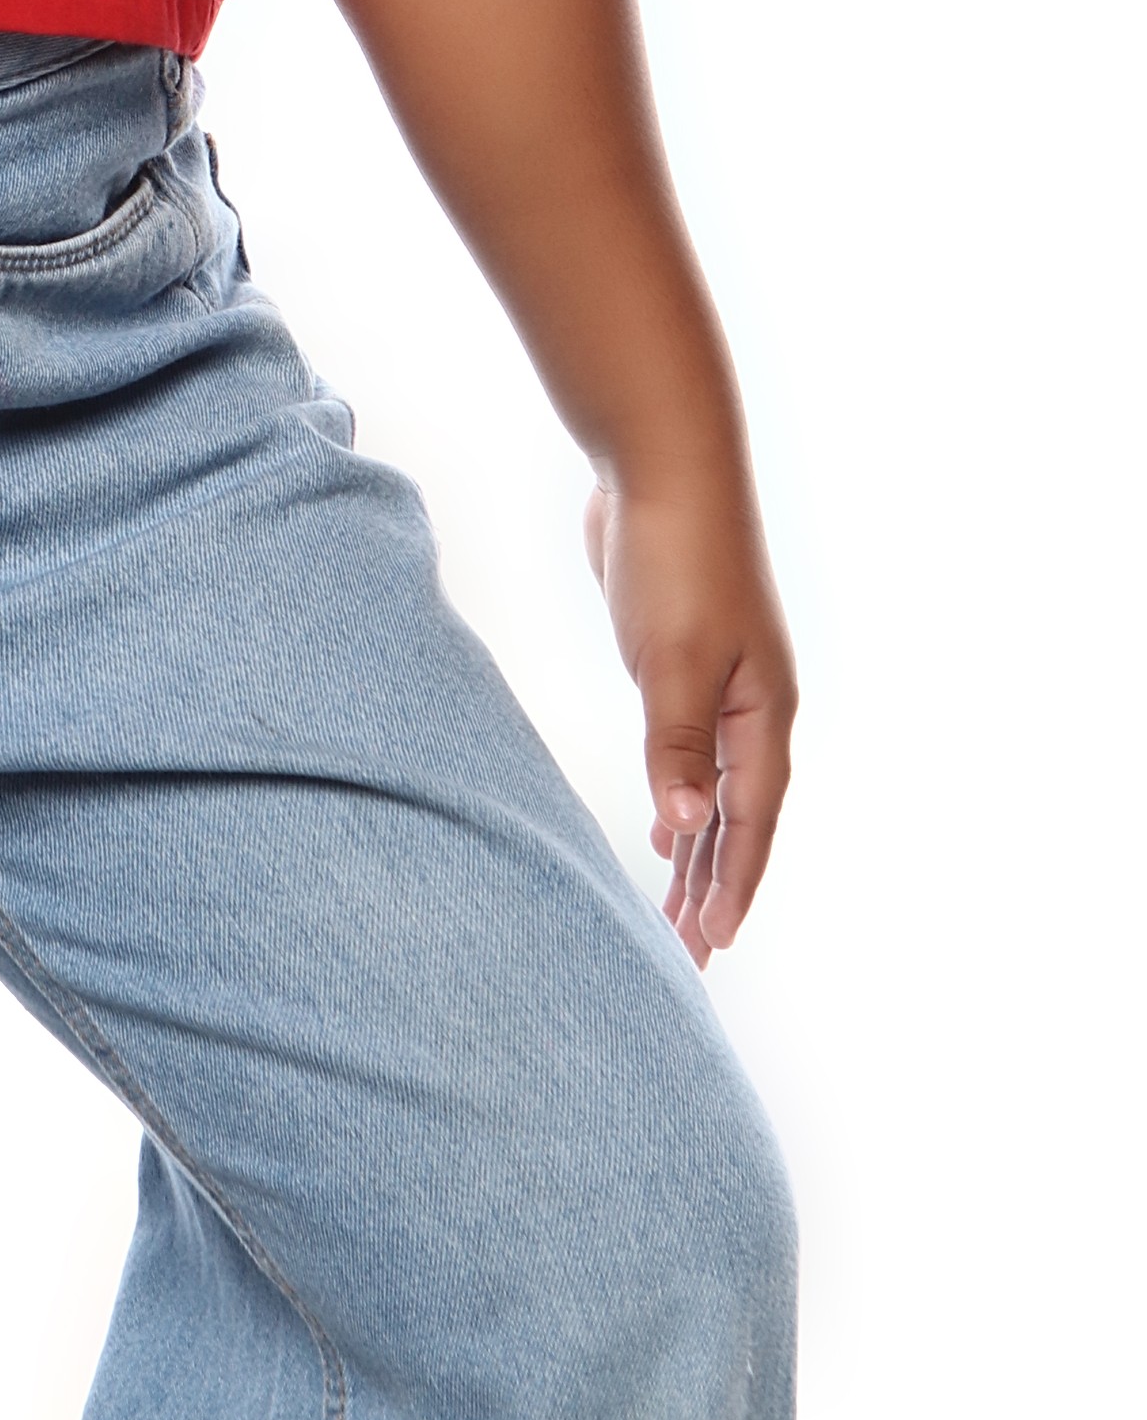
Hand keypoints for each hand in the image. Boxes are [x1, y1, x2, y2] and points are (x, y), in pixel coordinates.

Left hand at [584, 475, 794, 967]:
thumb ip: (677, 746)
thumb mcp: (672, 660)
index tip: (713, 946)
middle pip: (739, 816)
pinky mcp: (683, 659)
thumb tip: (686, 828)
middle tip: (691, 954)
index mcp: (761, 711)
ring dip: (698, 847)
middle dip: (716, 883)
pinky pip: (688, 751)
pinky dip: (682, 795)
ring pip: (713, 787)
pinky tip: (667, 822)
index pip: (753, 820)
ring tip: (677, 908)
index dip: (733, 883)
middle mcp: (751, 705)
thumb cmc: (674, 559)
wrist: (659, 466)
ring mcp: (721, 681)